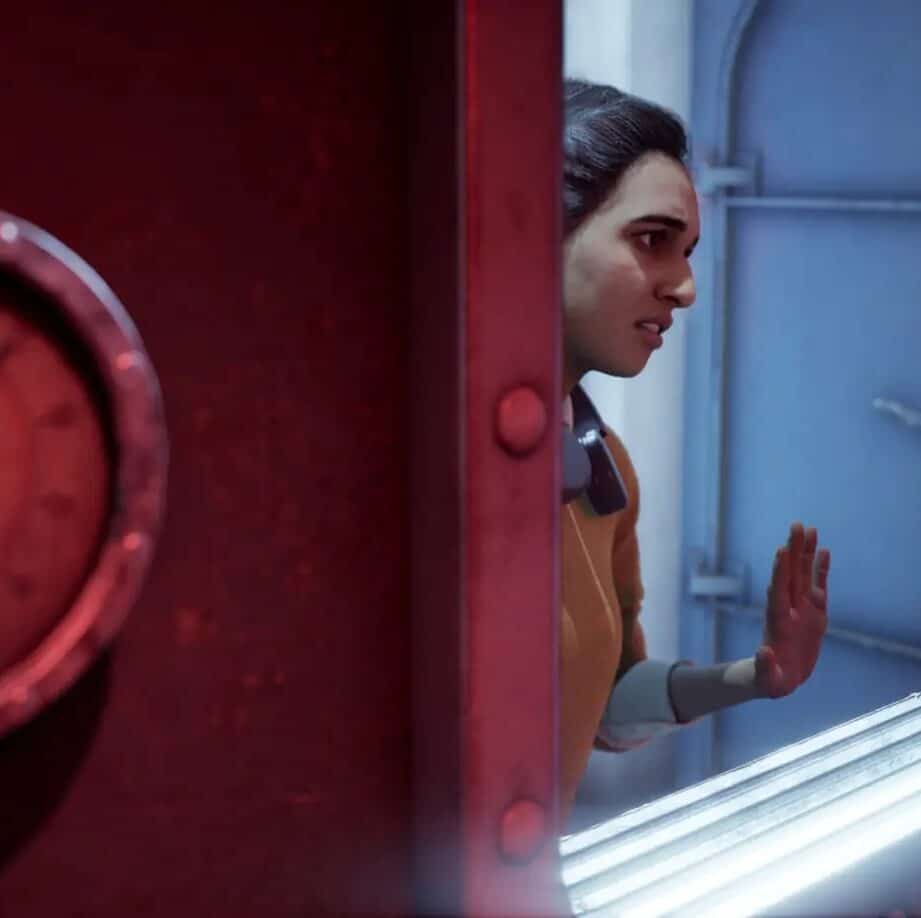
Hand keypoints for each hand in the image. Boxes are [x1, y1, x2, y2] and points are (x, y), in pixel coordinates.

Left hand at [755, 522, 830, 698]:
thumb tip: (763, 653)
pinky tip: (824, 551)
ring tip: (809, 529)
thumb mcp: (767, 678)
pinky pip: (818, 586)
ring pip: (804, 575)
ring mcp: (801, 608)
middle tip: (797, 525)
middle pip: (791, 575)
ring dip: (806, 553)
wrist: (779, 678)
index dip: (779, 572)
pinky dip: (821, 569)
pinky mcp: (814, 613)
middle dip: (794, 551)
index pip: (777, 591)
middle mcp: (788, 609)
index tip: (781, 550)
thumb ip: (765, 666)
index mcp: (777, 621)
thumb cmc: (770, 679)